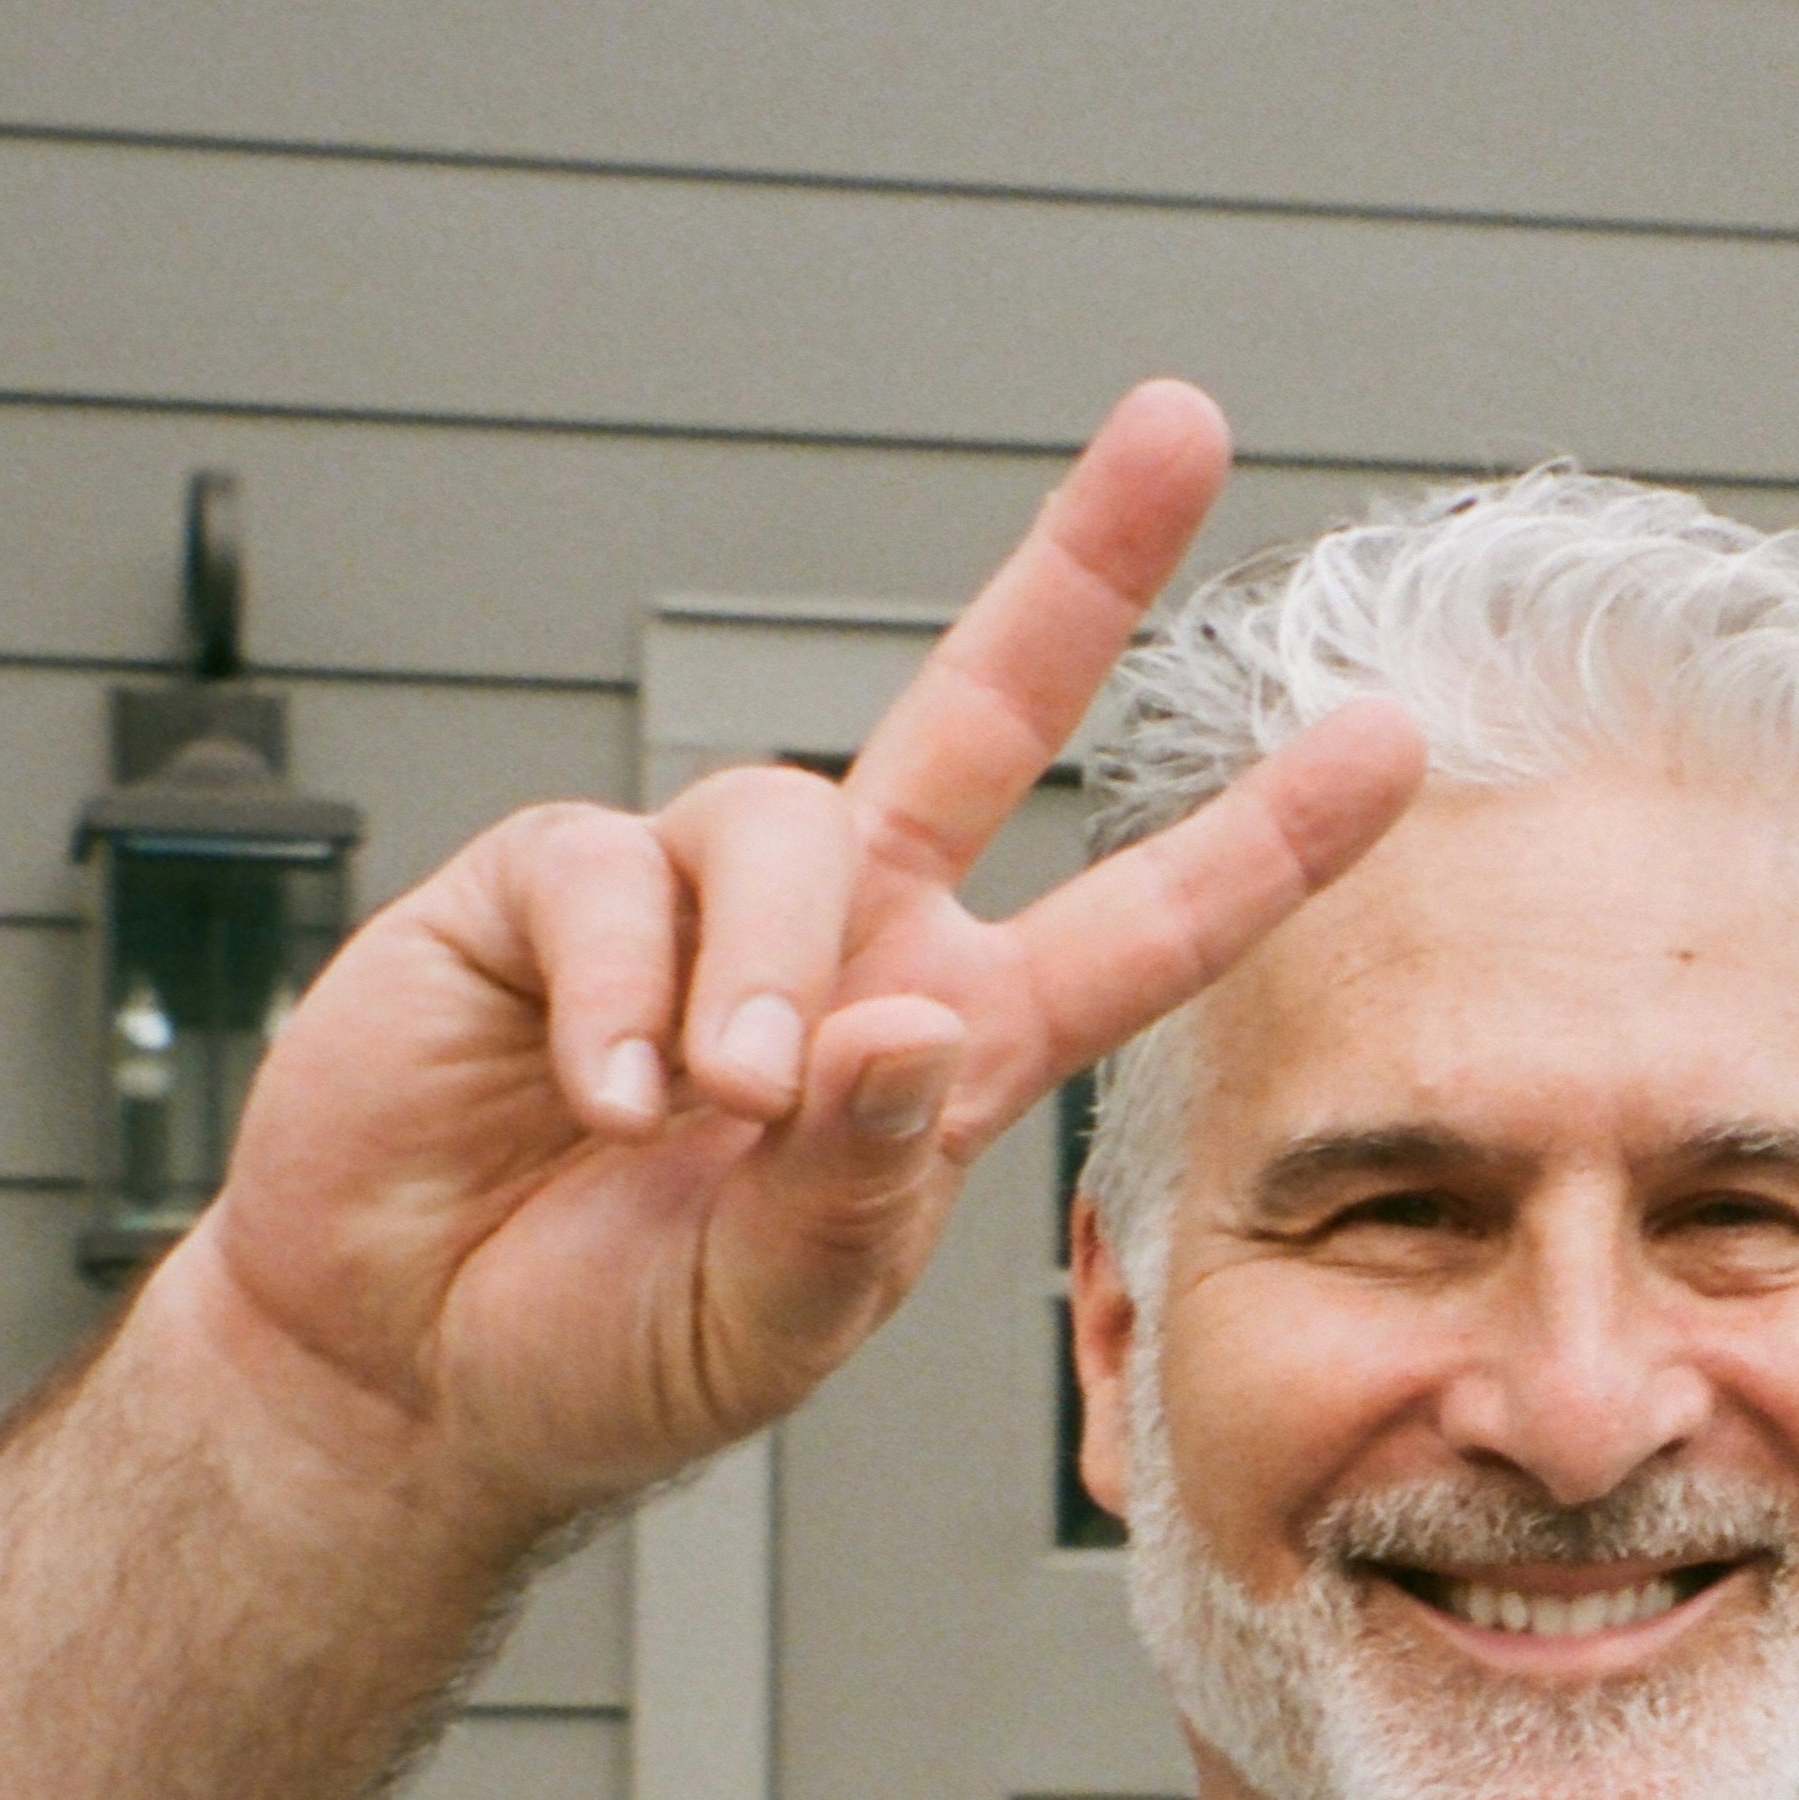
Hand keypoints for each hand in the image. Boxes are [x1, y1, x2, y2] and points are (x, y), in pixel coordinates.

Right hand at [189, 385, 1421, 1524]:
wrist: (405, 1377)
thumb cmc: (604, 1353)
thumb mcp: (777, 1317)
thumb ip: (859, 1185)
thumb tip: (908, 1022)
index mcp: (946, 1045)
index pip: (1139, 925)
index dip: (1265, 838)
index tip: (1393, 738)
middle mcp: (842, 941)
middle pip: (982, 707)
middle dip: (1083, 562)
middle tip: (1183, 422)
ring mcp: (690, 903)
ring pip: (784, 819)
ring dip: (763, 973)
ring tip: (717, 1109)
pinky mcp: (538, 889)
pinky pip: (606, 874)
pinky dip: (616, 993)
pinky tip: (597, 1096)